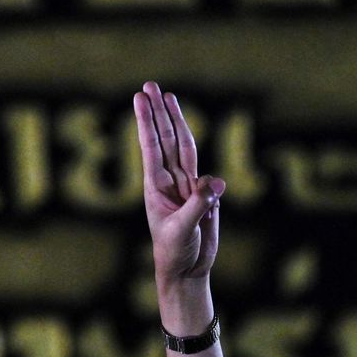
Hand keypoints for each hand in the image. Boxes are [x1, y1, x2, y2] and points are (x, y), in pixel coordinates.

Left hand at [133, 81, 224, 284]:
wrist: (187, 270)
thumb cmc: (175, 252)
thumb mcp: (183, 229)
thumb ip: (199, 205)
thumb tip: (216, 182)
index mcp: (156, 186)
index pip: (151, 146)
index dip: (147, 121)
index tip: (140, 98)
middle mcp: (170, 181)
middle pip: (165, 138)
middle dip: (158, 112)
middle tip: (149, 85)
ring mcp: (187, 186)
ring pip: (183, 146)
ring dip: (176, 121)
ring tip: (168, 97)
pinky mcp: (203, 195)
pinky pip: (204, 170)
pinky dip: (203, 158)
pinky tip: (197, 151)